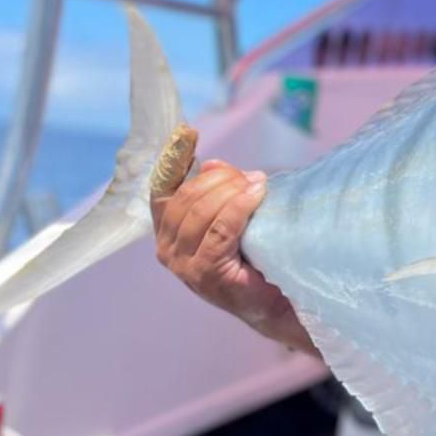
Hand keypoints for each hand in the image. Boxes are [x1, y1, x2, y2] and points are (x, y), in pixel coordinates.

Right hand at [150, 159, 315, 352]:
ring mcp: (182, 264)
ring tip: (258, 185)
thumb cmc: (253, 259)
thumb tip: (210, 164)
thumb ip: (218, 192)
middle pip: (186, 197)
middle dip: (220, 180)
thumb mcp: (231, 218)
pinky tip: (256, 195)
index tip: (188, 132)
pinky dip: (240, 207)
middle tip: (251, 177)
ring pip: (202, 211)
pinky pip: (221, 229)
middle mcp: (166, 248)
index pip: (162, 189)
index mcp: (167, 232)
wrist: (273, 303)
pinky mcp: (205, 272)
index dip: (173, 159)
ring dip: (232, 191)